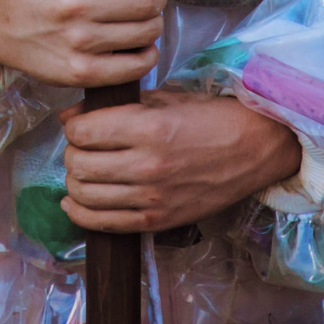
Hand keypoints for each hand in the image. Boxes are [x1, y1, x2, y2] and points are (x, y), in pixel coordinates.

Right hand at [0, 0, 171, 87]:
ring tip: (132, 19)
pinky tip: (131, 44)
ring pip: (149, 32)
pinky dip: (145, 55)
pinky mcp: (81, 72)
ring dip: (150, 24)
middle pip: (152, 0)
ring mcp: (78, 40)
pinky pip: (139, 65)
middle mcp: (75, 2)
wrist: (6, 21)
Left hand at [61, 89, 302, 233]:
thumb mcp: (164, 100)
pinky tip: (76, 202)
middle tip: (81, 147)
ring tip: (84, 170)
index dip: (75, 127)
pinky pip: (104, 224)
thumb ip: (115, 108)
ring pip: (85, 194)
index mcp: (150, 128)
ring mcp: (154, 198)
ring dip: (75, 181)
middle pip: (79, 164)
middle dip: (72, 153)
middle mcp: (149, 165)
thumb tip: (68, 117)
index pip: (83, 132)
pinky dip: (80, 213)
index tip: (80, 125)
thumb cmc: (211, 117)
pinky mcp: (159, 221)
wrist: (255, 148)